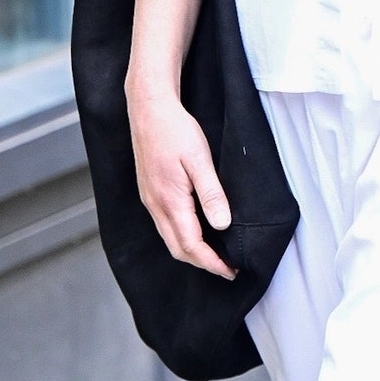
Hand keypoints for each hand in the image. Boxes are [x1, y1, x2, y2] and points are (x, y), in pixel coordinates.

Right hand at [126, 88, 236, 279]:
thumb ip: (211, 194)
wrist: (148, 109)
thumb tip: (222, 224)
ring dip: (192, 252)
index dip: (212, 263)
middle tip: (227, 268)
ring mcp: (150, 201)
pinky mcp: (149, 193)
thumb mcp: (199, 159)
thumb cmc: (174, 129)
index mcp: (170, 201)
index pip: (192, 245)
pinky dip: (182, 237)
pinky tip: (196, 232)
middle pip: (178, 249)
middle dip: (202, 263)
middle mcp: (156, 206)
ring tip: (215, 255)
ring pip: (170, 239)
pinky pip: (164, 226)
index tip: (231, 271)